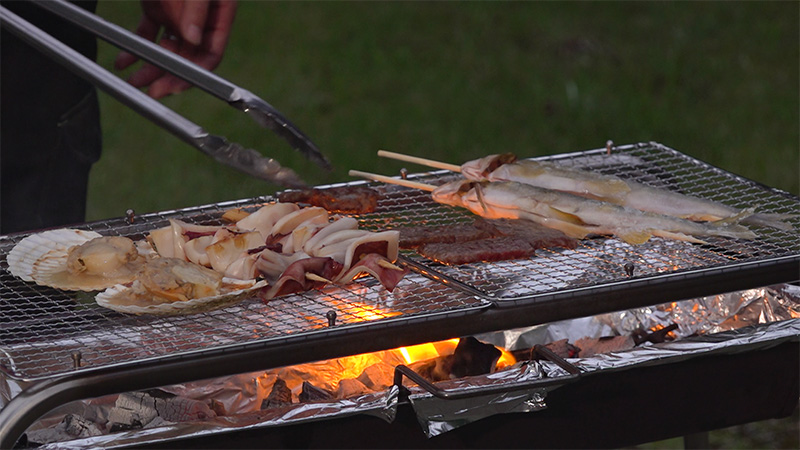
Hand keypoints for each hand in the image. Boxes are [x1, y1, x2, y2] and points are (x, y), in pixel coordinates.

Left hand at [115, 0, 236, 98]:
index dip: (194, 74)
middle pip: (187, 56)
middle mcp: (201, 19)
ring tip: (133, 79)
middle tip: (150, 90)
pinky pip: (149, 34)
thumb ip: (196, 9)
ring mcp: (180, 14)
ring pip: (167, 49)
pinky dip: (136, 47)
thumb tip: (192, 39)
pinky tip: (124, 61)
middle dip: (167, 74)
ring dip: (150, 66)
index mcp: (219, 14)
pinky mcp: (159, 8)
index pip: (210, 53)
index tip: (174, 86)